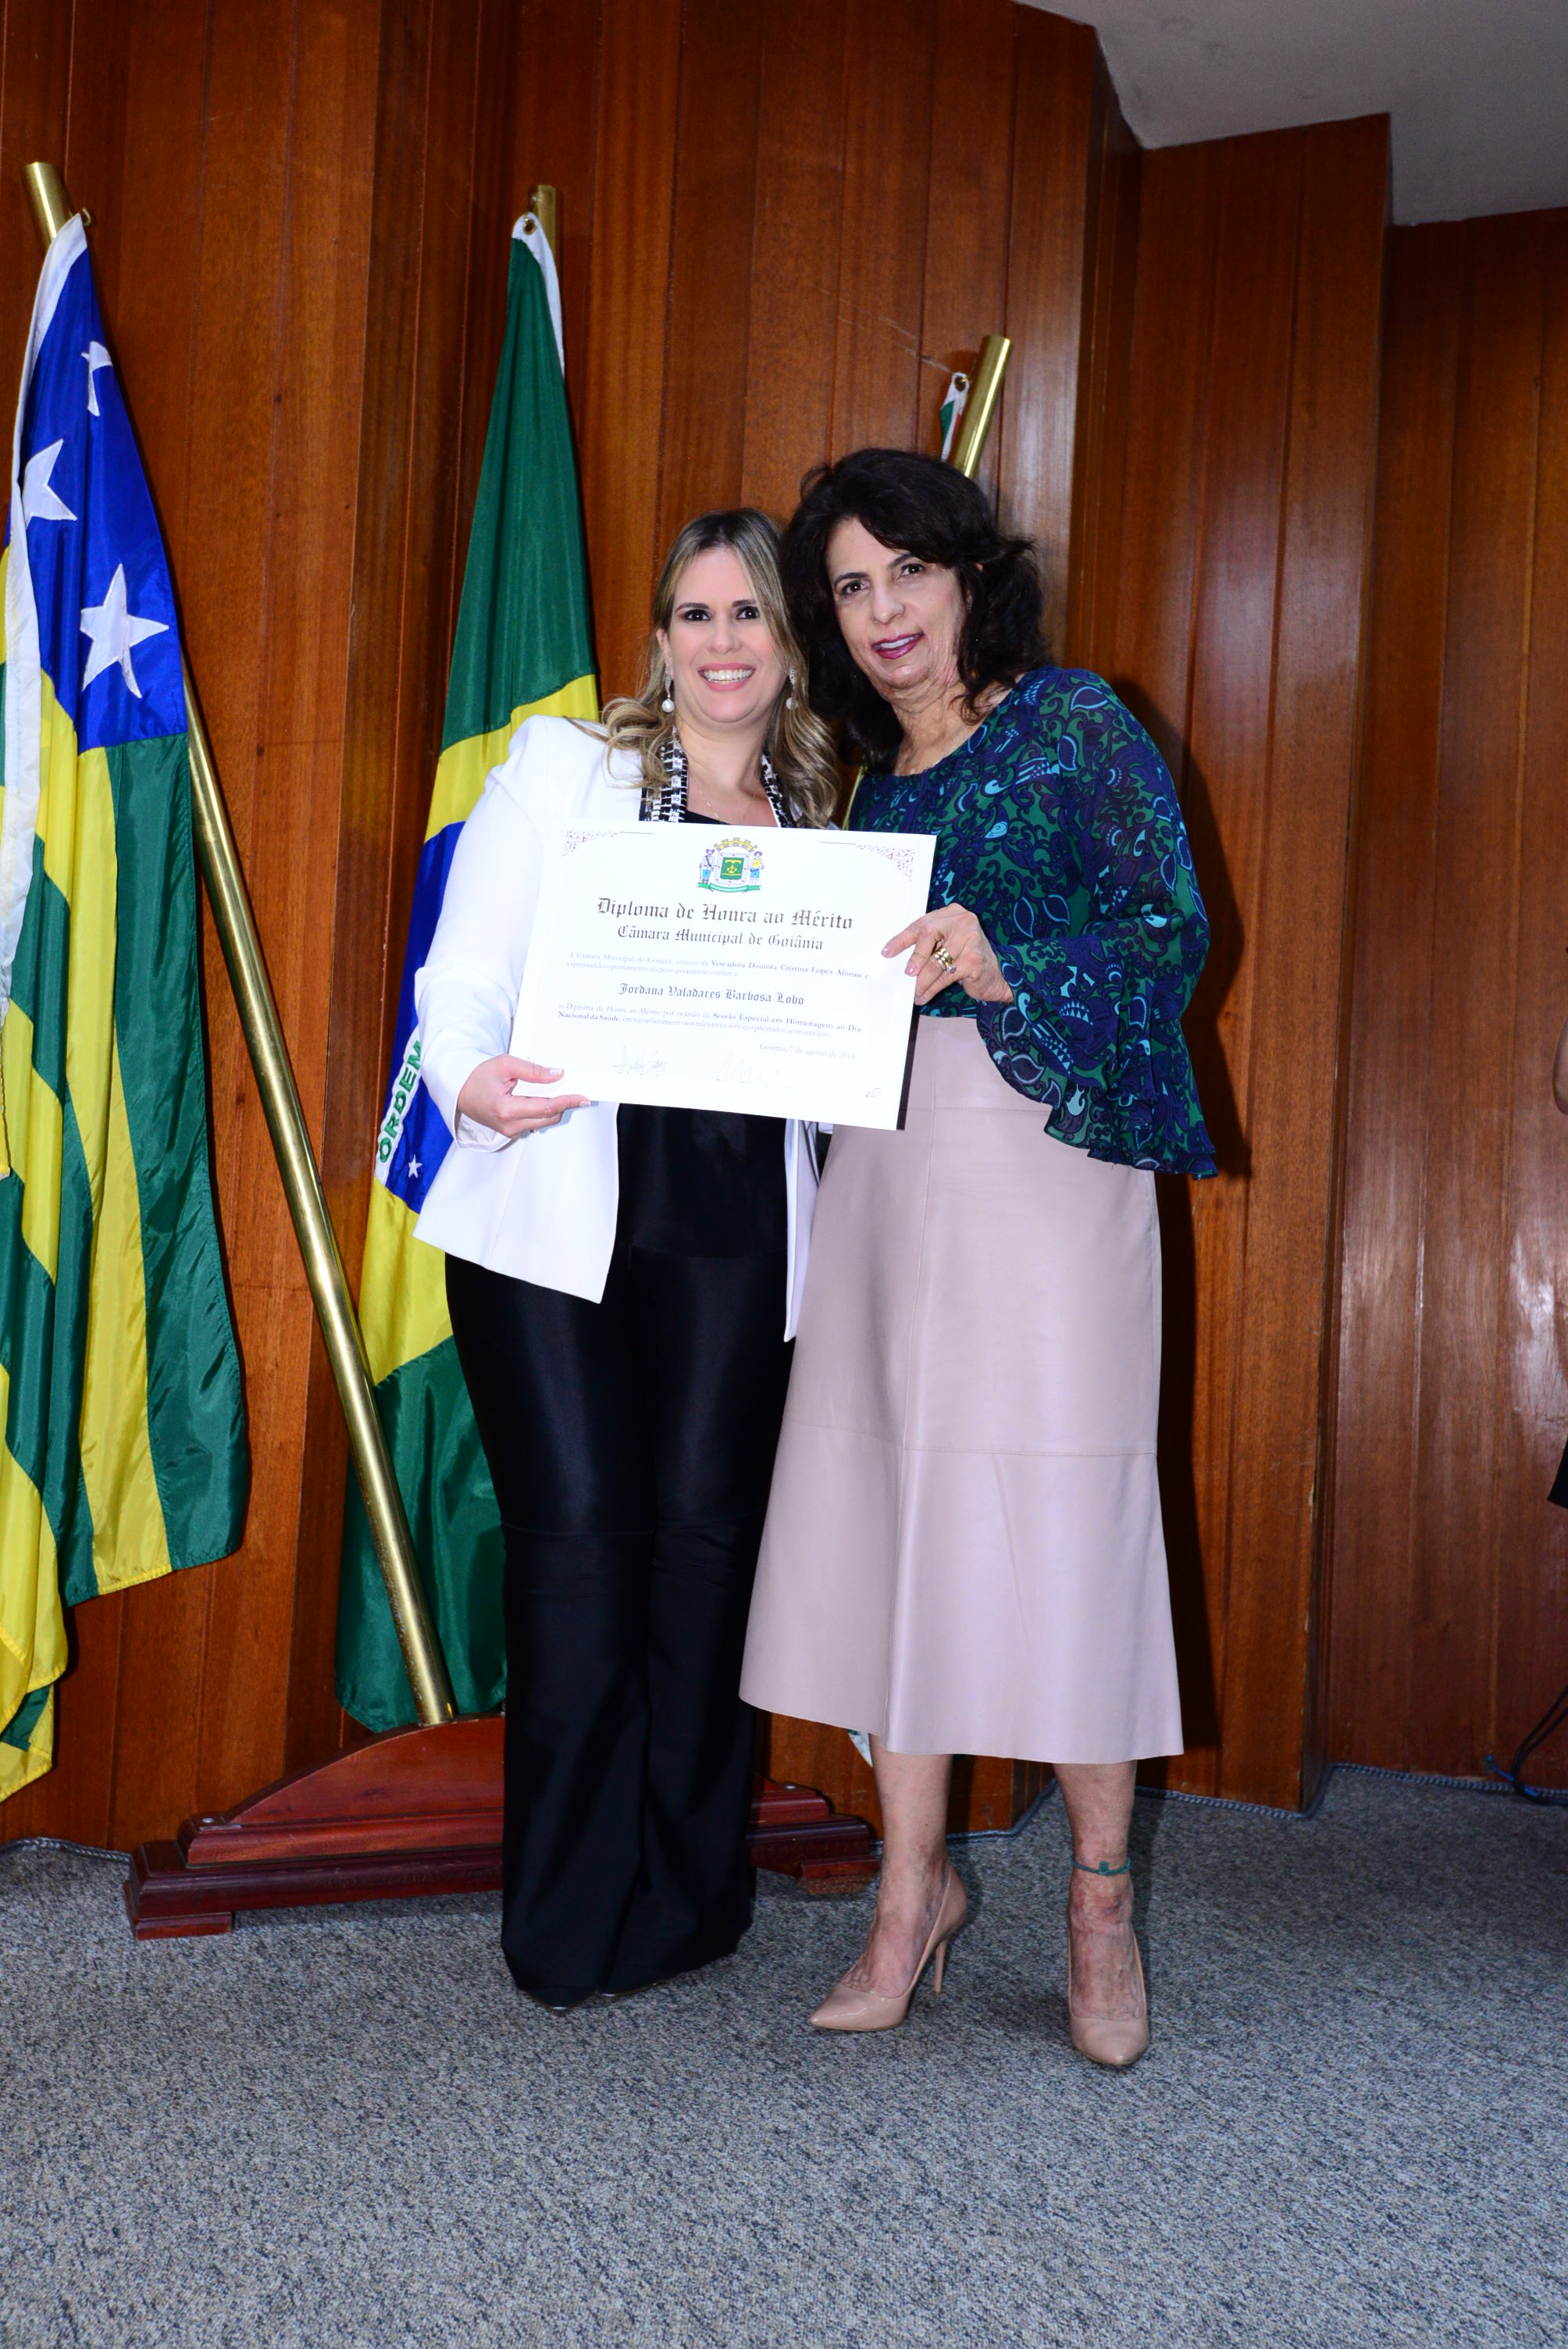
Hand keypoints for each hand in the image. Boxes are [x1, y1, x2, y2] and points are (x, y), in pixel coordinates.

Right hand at [455, 1055, 587, 1139]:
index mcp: (507, 1109)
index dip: (568, 1101)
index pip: (547, 1107)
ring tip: (557, 1092)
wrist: (458, 1089)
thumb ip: (533, 1070)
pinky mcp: (509, 1131)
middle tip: (574, 1091)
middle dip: (564, 1104)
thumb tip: (557, 1074)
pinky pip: (533, 1122)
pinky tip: (541, 1098)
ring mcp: (509, 1131)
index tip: (583, 1097)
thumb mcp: (505, 1065)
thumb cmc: (478, 1076)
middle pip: (549, 1117)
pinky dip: (542, 1111)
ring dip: (553, 1108)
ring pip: (543, 1122)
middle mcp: (509, 1125)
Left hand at [883, 902, 1013, 1007]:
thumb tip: (902, 961)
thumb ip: (929, 946)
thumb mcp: (947, 946)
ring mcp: (971, 938)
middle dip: (915, 957)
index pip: (921, 923)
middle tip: (907, 975)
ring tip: (915, 992)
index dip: (902, 939)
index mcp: (952, 913)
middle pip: (928, 934)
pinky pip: (945, 975)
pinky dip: (933, 988)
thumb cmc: (968, 959)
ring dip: (922, 980)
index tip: (887, 951)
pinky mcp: (974, 959)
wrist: (998, 975)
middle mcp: (963, 921)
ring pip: (936, 960)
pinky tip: (925, 996)